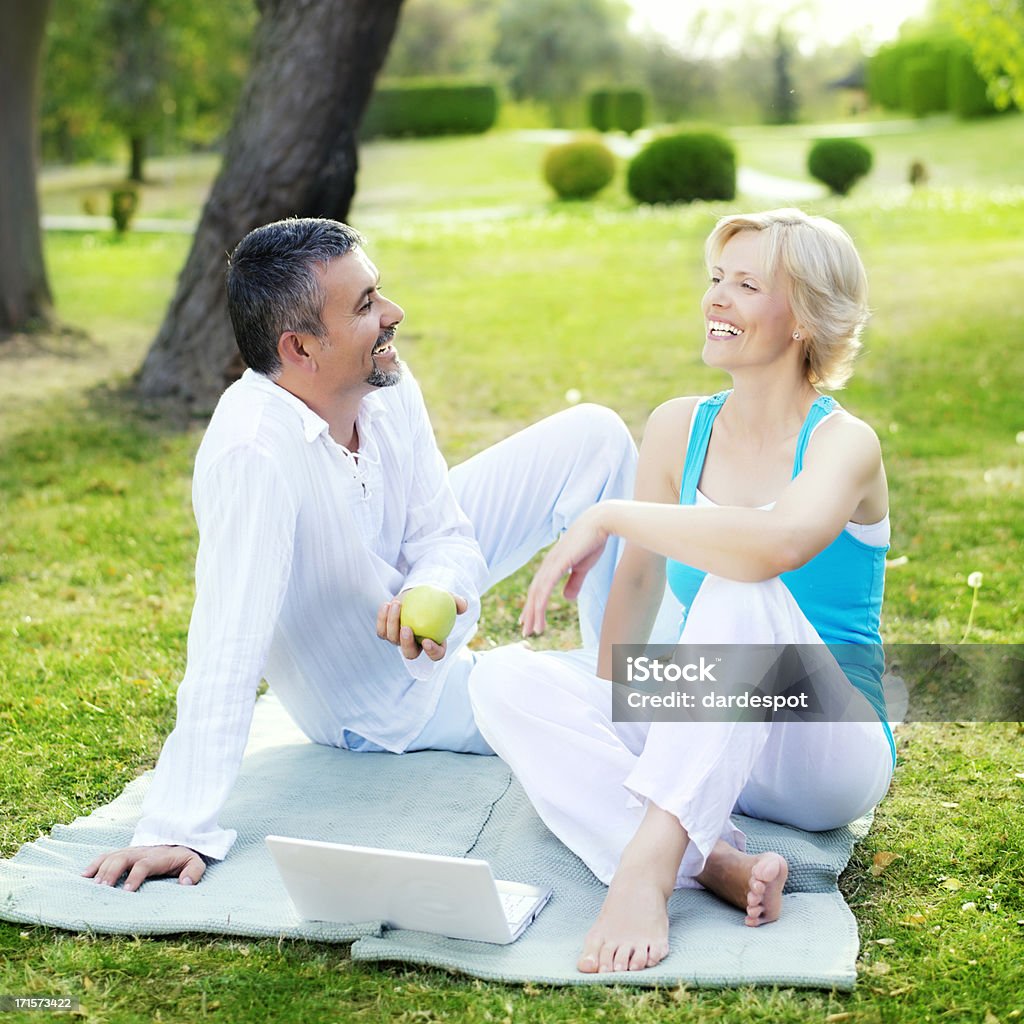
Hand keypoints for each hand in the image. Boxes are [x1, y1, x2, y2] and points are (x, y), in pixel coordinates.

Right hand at [81, 845, 205, 891]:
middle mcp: (141, 851)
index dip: (135, 876)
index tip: (126, 891)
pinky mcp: (123, 853)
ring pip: (112, 856)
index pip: (144, 864)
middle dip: (112, 872)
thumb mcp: (195, 862)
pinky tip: (84, 876)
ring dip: (101, 870)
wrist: (177, 841)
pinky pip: (106, 856)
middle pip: (123, 857)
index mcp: (158, 856)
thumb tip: (185, 884)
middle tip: (103, 889)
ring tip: (93, 887)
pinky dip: (95, 864)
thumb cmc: (183, 858)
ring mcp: (131, 851)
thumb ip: (194, 872)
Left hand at [376, 592, 468, 661]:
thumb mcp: (449, 599)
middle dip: (406, 644)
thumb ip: (457, 602)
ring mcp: (399, 641)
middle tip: (406, 628)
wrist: (418, 596)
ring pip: (393, 639)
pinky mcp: (387, 632)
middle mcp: (416, 646)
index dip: (432, 651)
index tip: (428, 640)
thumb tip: (462, 607)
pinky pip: (382, 630)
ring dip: (392, 623)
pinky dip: (382, 618)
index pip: (436, 654)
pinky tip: (386, 604)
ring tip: (396, 604)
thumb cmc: (436, 600)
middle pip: (410, 653)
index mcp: (434, 644)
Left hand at [520, 505, 610, 636]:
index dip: (533, 605)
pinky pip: (546, 585)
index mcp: (552, 565)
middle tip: (526, 631)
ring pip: (538, 592)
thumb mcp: (582, 567)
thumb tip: (567, 599)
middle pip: (534, 593)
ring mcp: (552, 563)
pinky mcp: (559, 562)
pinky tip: (539, 612)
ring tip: (533, 629)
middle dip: (530, 613)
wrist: (600, 523)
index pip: (538, 588)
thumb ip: (574, 582)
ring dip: (534, 612)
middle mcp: (548, 564)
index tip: (529, 620)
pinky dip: (541, 600)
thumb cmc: (592, 542)